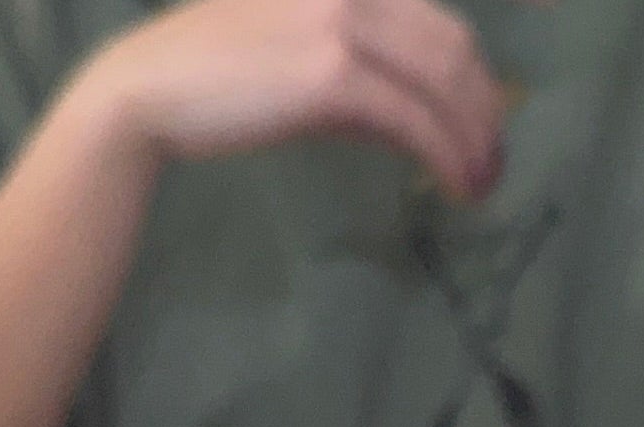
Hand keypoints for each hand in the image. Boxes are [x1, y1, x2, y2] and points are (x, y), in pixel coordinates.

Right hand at [76, 0, 506, 199]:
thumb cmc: (220, 81)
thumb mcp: (301, 63)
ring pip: (442, 84)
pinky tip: (456, 187)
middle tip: (492, 164)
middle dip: (484, 112)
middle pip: (454, 49)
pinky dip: (446, 156)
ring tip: (481, 185)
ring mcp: (340, 23)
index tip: (487, 126)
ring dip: (474, 140)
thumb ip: (361, 81)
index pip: (440, 22)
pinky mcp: (330, 74)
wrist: (151, 89)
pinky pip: (413, 119)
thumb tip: (417, 128)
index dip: (477, 78)